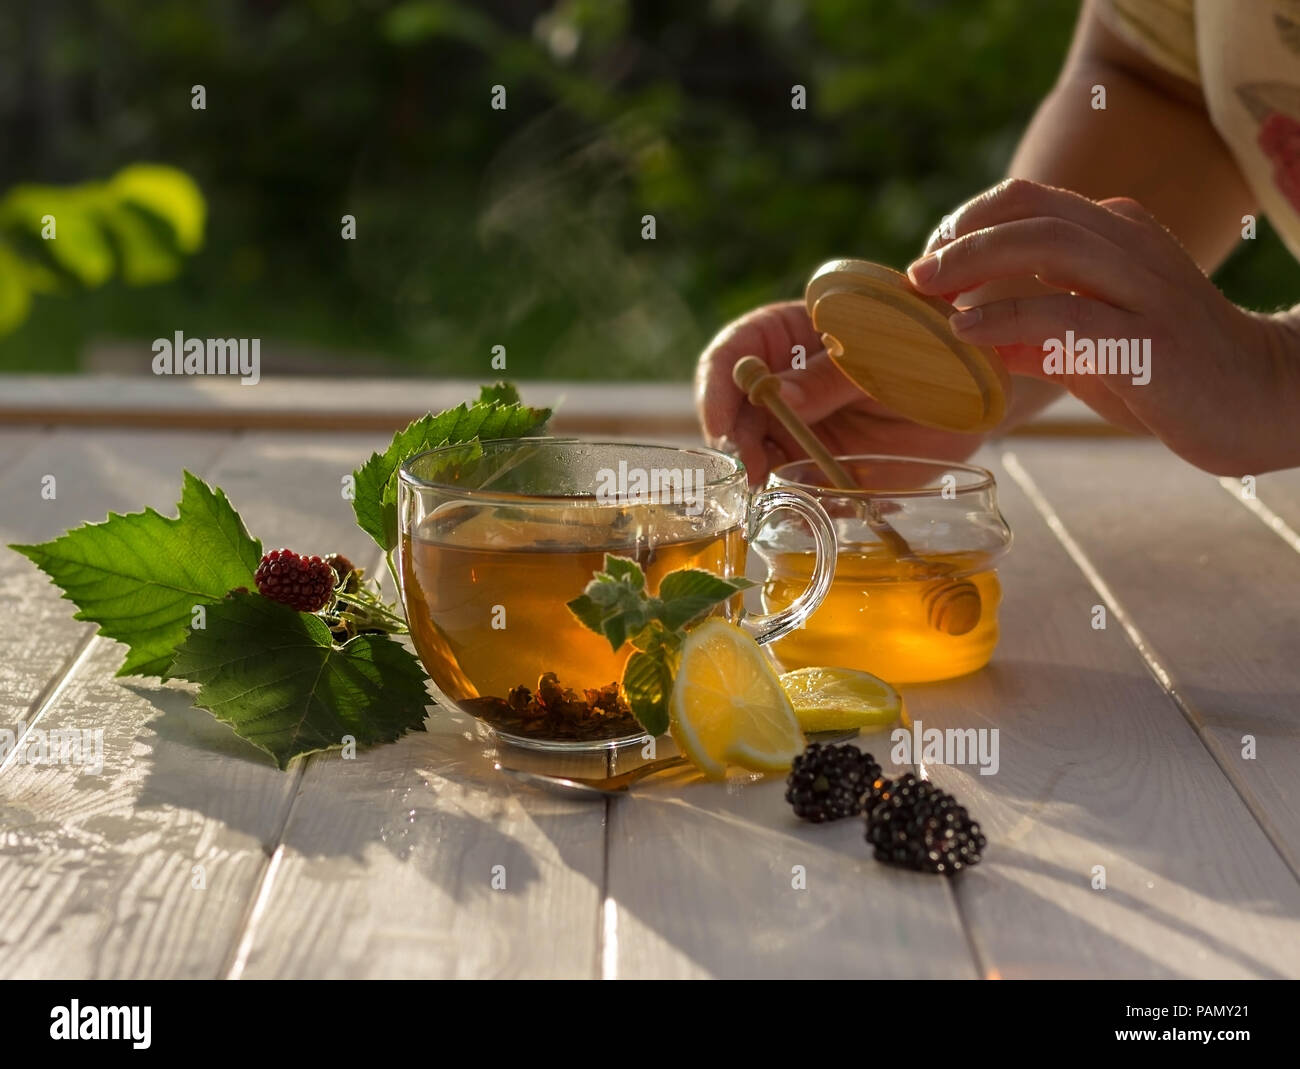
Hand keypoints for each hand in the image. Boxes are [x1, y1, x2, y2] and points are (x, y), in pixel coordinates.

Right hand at [694, 300, 988, 484]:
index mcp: (789, 334)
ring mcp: (796, 423)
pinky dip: (790, 496)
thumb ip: (831, 377)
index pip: (733, 352)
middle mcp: (782, 380)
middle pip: (733, 407)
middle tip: (754, 470)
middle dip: (735, 440)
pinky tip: (804, 506)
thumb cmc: (929, 355)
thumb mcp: (882, 358)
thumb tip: (777, 396)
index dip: (717, 387)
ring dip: (759, 473)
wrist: (972, 398)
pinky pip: (788, 481)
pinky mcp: (815, 461)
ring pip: (754, 448)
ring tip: (778, 492)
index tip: (719, 426)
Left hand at [908, 179, 1297, 474]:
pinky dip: (1008, 319)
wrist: (1261, 402)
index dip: (970, 221)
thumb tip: (973, 340)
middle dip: (963, 237)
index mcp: (1119, 236)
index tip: (930, 257)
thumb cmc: (1171, 377)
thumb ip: (1037, 339)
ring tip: (931, 291)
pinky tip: (967, 332)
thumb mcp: (1094, 349)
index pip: (1031, 200)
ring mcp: (1146, 289)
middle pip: (1033, 213)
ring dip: (978, 262)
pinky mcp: (1151, 340)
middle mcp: (1132, 248)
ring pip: (1051, 245)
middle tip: (918, 273)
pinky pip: (1069, 315)